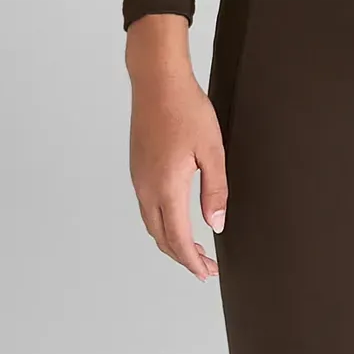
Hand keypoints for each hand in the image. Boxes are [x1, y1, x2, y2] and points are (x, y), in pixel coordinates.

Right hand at [126, 14, 227, 280]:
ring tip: (192, 250)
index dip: (192, 260)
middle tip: (205, 268)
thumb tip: (216, 226)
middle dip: (182, 257)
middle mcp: (146, 187)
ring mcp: (138, 178)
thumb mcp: (212, 151)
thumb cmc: (187, 109)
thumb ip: (215, 191)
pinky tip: (175, 220)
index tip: (207, 272)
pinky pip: (146, 208)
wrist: (157, 80)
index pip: (177, 237)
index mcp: (166, 186)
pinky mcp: (137, 168)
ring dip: (170, 241)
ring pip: (151, 224)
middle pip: (160, 237)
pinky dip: (161, 224)